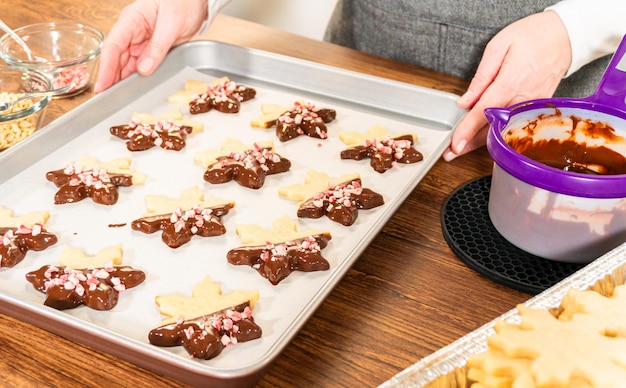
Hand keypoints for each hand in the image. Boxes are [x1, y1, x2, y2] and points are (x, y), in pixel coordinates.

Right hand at [94, 0, 207, 92]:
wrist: (197, 1)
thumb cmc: (183, 2)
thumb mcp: (171, 24)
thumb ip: (158, 46)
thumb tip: (144, 69)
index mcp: (131, 20)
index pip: (113, 46)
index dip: (106, 68)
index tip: (102, 86)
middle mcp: (132, 31)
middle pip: (117, 58)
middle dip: (111, 78)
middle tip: (108, 100)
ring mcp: (141, 41)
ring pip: (127, 64)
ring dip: (123, 80)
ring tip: (118, 99)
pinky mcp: (152, 49)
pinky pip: (140, 65)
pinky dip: (137, 77)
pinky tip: (134, 89)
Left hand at [443, 10, 571, 160]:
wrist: (566, 36)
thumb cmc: (533, 36)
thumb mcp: (499, 46)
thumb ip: (481, 76)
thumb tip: (465, 100)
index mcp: (510, 82)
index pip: (482, 112)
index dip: (466, 130)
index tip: (454, 145)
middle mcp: (522, 99)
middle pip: (492, 129)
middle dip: (469, 144)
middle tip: (449, 154)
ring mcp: (532, 107)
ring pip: (503, 131)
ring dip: (481, 142)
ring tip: (462, 148)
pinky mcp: (538, 109)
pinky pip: (515, 126)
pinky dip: (499, 134)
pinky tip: (484, 137)